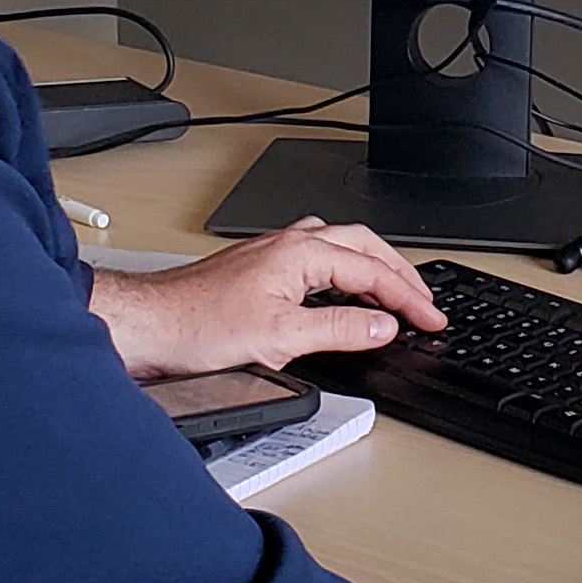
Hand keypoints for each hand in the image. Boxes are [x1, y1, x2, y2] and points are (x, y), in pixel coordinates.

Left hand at [91, 218, 444, 380]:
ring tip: (393, 294)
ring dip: (372, 267)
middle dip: (400, 274)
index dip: (409, 299)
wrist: (150, 324)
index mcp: (301, 253)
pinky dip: (343, 273)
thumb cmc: (197, 326)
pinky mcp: (259, 268)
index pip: (373, 272)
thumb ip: (339, 331)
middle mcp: (288, 244)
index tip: (431, 320)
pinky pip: (317, 258)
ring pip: (340, 246)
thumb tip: (382, 326)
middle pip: (364, 246)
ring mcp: (272, 253)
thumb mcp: (281, 338)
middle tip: (425, 303)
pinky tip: (340, 292)